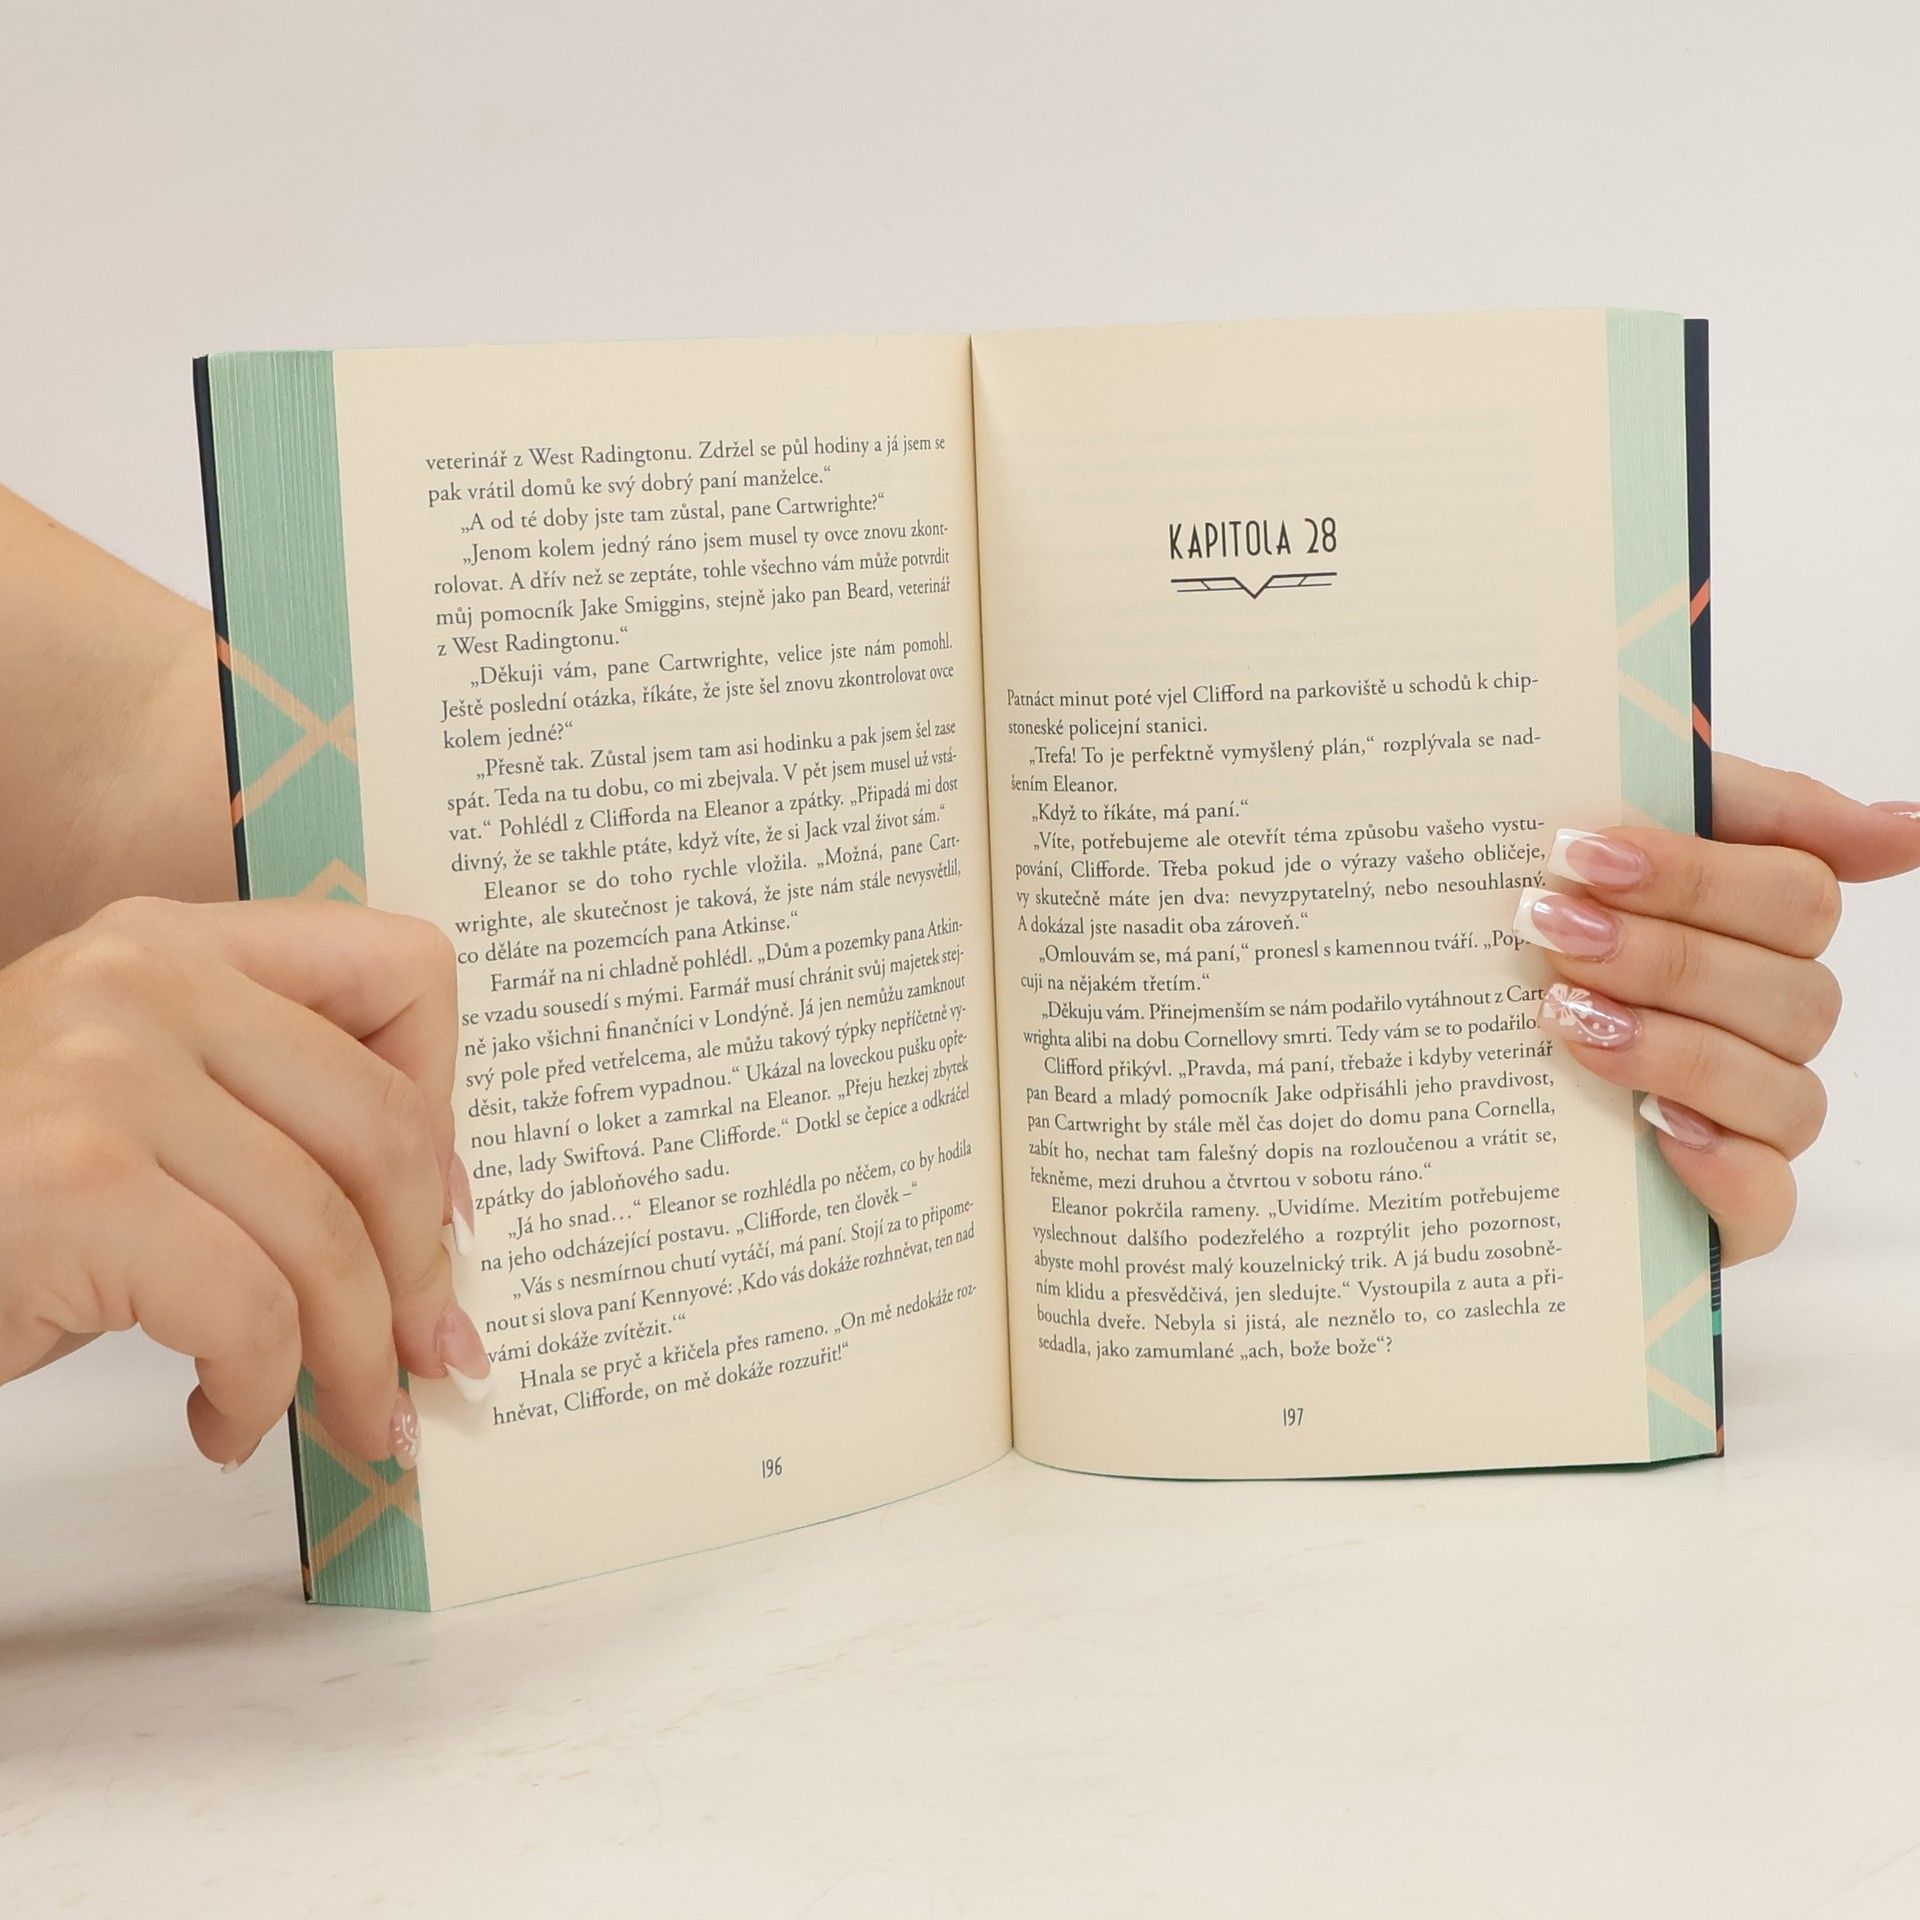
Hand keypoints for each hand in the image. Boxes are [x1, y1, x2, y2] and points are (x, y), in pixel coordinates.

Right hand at [0, 897, 488, 1466]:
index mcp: (177, 943)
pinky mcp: (73, 1186)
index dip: (450, 1106)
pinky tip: (225, 1423)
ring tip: (350, 1418)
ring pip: (325, 1234)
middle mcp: (143, 981)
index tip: (444, 1212)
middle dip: (422, 1267)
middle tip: (425, 1356)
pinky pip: (249, 1312)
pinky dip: (258, 1394)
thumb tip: (437, 1222)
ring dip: (354, 1359)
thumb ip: (265, 1114)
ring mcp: (102, 1075)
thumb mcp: (132, 1106)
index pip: (402, 971)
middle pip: (385, 1124)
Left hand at [1517, 755, 1919, 1264]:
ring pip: (1783, 1091)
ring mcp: (1752, 1120)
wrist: (1418, 1044)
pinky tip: (1652, 1126)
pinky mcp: (1720, 1211)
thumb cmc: (1535, 925)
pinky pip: (1767, 1202)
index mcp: (1756, 930)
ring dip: (1672, 1046)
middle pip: (1791, 991)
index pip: (1798, 896)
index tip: (1583, 855)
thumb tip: (1902, 831)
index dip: (1698, 876)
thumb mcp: (1604, 834)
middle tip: (1546, 930)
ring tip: (1563, 1017)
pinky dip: (1720, 1166)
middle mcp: (1770, 1024)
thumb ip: (1732, 802)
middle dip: (1664, 957)